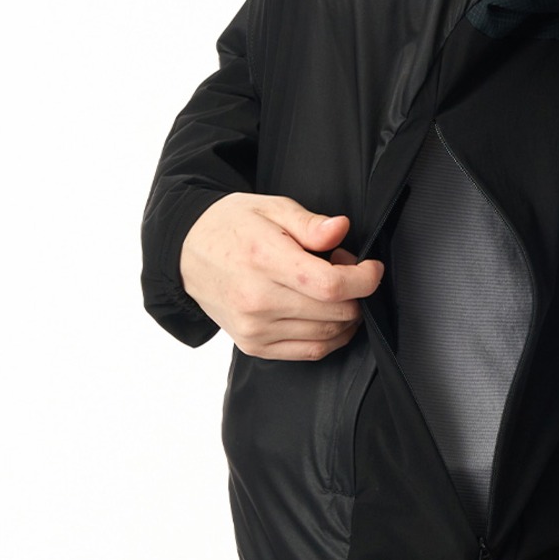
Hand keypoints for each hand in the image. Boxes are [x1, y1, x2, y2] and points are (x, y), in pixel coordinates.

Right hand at [180, 191, 384, 359]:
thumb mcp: (271, 207)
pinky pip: (311, 351)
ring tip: (331, 290)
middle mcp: (258, 300)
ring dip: (346, 316)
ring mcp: (255, 328)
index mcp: (264, 260)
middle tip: (346, 272)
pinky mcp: (255, 346)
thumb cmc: (231, 228)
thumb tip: (340, 230)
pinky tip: (329, 316)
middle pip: (335, 312)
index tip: (372, 269)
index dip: (363, 280)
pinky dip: (331, 337)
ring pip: (328, 335)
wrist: (187, 255)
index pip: (330, 286)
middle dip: (356, 294)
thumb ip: (310, 223)